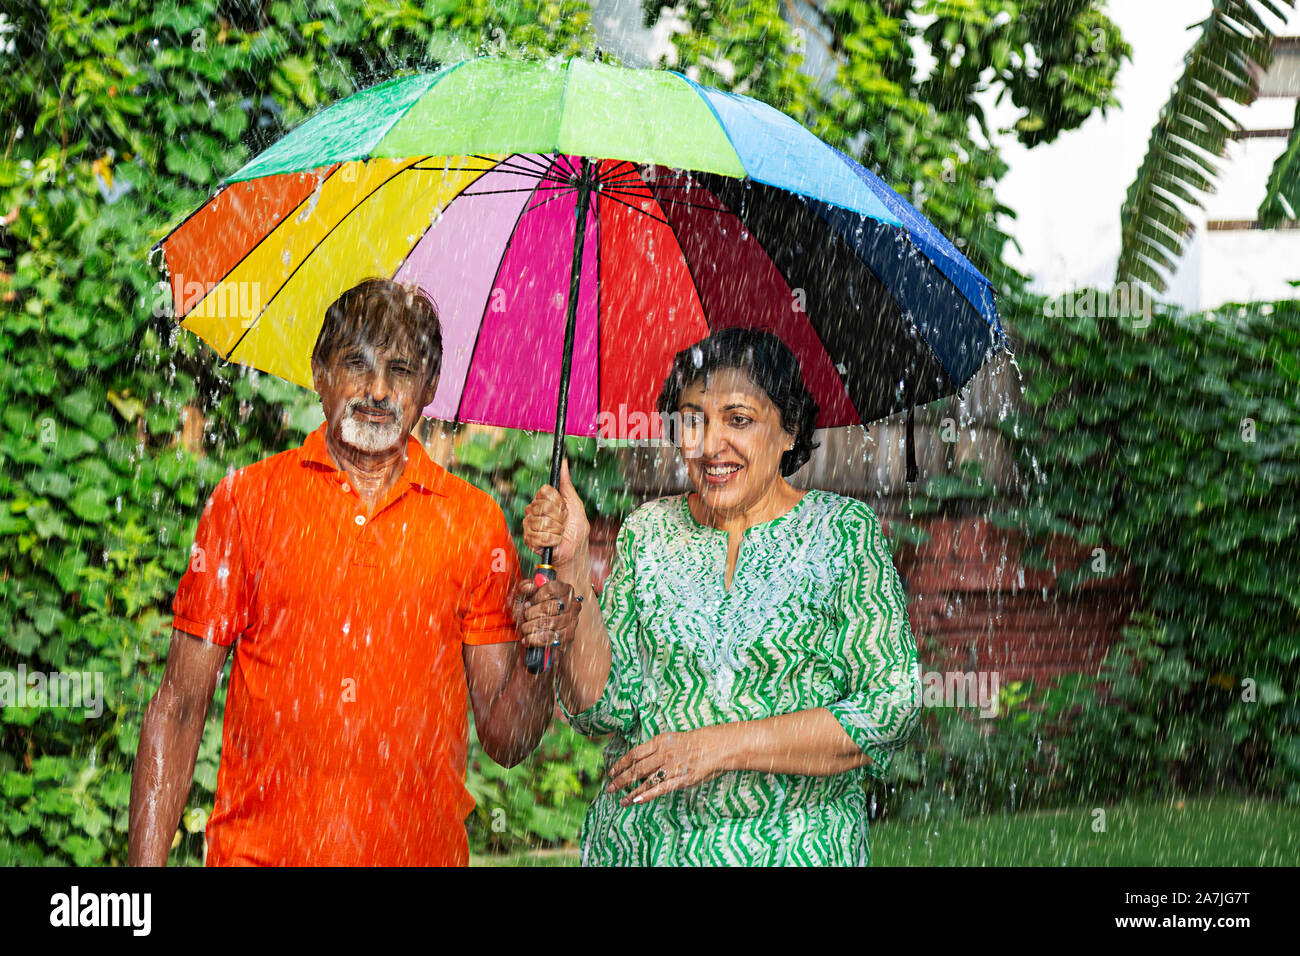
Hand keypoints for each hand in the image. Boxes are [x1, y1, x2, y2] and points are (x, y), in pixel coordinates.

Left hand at [510, 578, 579, 653]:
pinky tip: (527, 638)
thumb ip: (525, 587)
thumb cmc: (534, 608)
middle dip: (532, 613)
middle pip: (551, 606)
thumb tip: (528, 587)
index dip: (536, 597)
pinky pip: (550, 638)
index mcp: (565, 589)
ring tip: (525, 627)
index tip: (528, 603)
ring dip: (532, 626)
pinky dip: (535, 639)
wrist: (540, 629)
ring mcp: (572, 621)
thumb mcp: (527, 594)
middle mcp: (573, 604)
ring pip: (550, 623)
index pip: (551, 589)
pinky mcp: (568, 636)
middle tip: (525, 616)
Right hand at [522, 457, 589, 567]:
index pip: (544, 491)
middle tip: (563, 524)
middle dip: (558, 517)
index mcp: (544, 500)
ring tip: (559, 534)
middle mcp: (534, 510)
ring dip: (555, 530)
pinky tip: (553, 542)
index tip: (564, 509)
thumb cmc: (576, 530)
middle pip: (542, 506)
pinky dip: (551, 540)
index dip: (557, 501)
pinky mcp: (528, 538)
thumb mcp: (575, 505)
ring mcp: (529, 524)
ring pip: (540, 521)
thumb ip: (567, 485)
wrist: (574, 552)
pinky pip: (538, 535)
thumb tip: (563, 463)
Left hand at [605, 726, 731, 806]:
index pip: (635, 753)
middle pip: (637, 768)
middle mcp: (664, 754)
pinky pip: (661, 789)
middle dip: (621, 779)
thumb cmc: (695, 741)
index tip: (611, 771)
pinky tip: (636, 801)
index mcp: (660, 741)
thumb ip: (657, 749)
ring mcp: (673, 767)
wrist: (717, 746)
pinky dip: (647, 795)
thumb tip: (639, 760)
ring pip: (646, 781)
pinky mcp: (682, 780)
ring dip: (631, 791)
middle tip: (610, 788)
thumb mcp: (673, 739)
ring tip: (621, 800)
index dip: (621, 763)